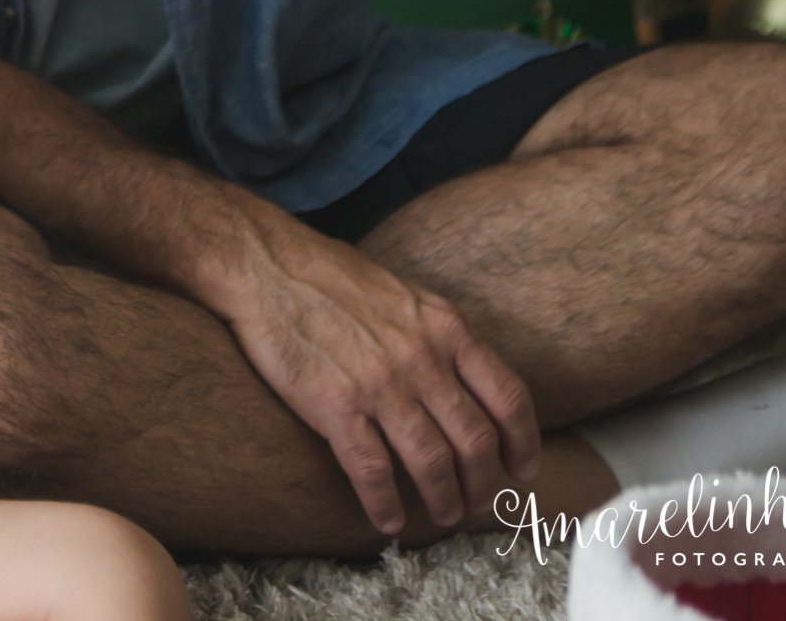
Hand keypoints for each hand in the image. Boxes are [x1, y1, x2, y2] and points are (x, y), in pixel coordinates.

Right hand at [214, 219, 539, 533]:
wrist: (263, 264)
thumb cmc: (328, 275)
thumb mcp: (403, 293)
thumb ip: (437, 334)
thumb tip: (461, 376)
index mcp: (443, 327)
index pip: (507, 397)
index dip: (522, 442)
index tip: (521, 468)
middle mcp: (420, 358)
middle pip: (475, 441)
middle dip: (485, 484)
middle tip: (480, 502)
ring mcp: (379, 384)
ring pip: (432, 463)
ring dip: (444, 500)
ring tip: (443, 515)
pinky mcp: (333, 405)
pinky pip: (373, 471)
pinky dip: (386, 505)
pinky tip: (388, 520)